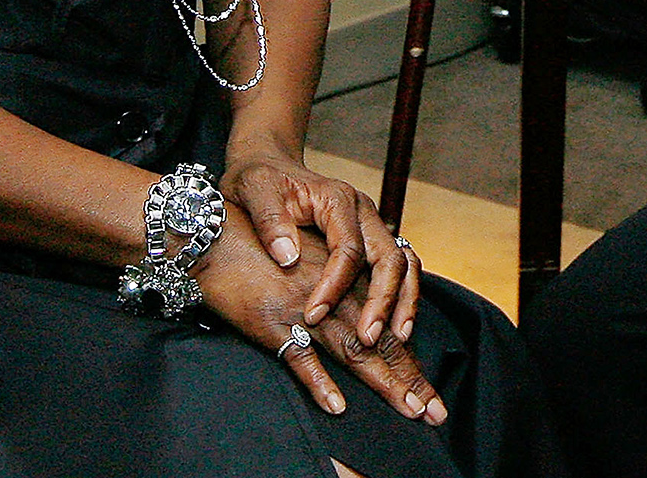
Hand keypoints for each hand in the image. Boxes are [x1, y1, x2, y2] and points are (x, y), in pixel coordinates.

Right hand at [192, 224, 445, 424]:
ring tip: (407, 408)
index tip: (428, 391)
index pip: (387, 322)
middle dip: (408, 379)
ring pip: (352, 349)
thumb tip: (359, 325)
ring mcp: (301, 309)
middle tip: (432, 413)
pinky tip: (335, 404)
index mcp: (344, 278)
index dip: (409, 359)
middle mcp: (331, 294)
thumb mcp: (308, 259)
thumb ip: (335, 287)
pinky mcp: (270, 321)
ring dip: (381, 381)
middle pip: (380, 341)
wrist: (214, 233)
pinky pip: (298, 356)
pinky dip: (318, 382)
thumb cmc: (260, 245)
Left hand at [223, 150, 418, 345]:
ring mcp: (370, 225)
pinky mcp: (368, 239)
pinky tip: (395, 324)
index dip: (334, 286)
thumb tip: (288, 257)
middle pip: (389, 256)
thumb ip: (270, 221)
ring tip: (398, 337)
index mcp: (337, 199)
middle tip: (367, 339)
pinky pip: (396, 267)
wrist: (268, 165)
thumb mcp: (253, 190)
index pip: (348, 248)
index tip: (313, 316)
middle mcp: (363, 211)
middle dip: (383, 300)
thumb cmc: (259, 179)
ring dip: (403, 300)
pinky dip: (401, 294)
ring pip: (404, 262)